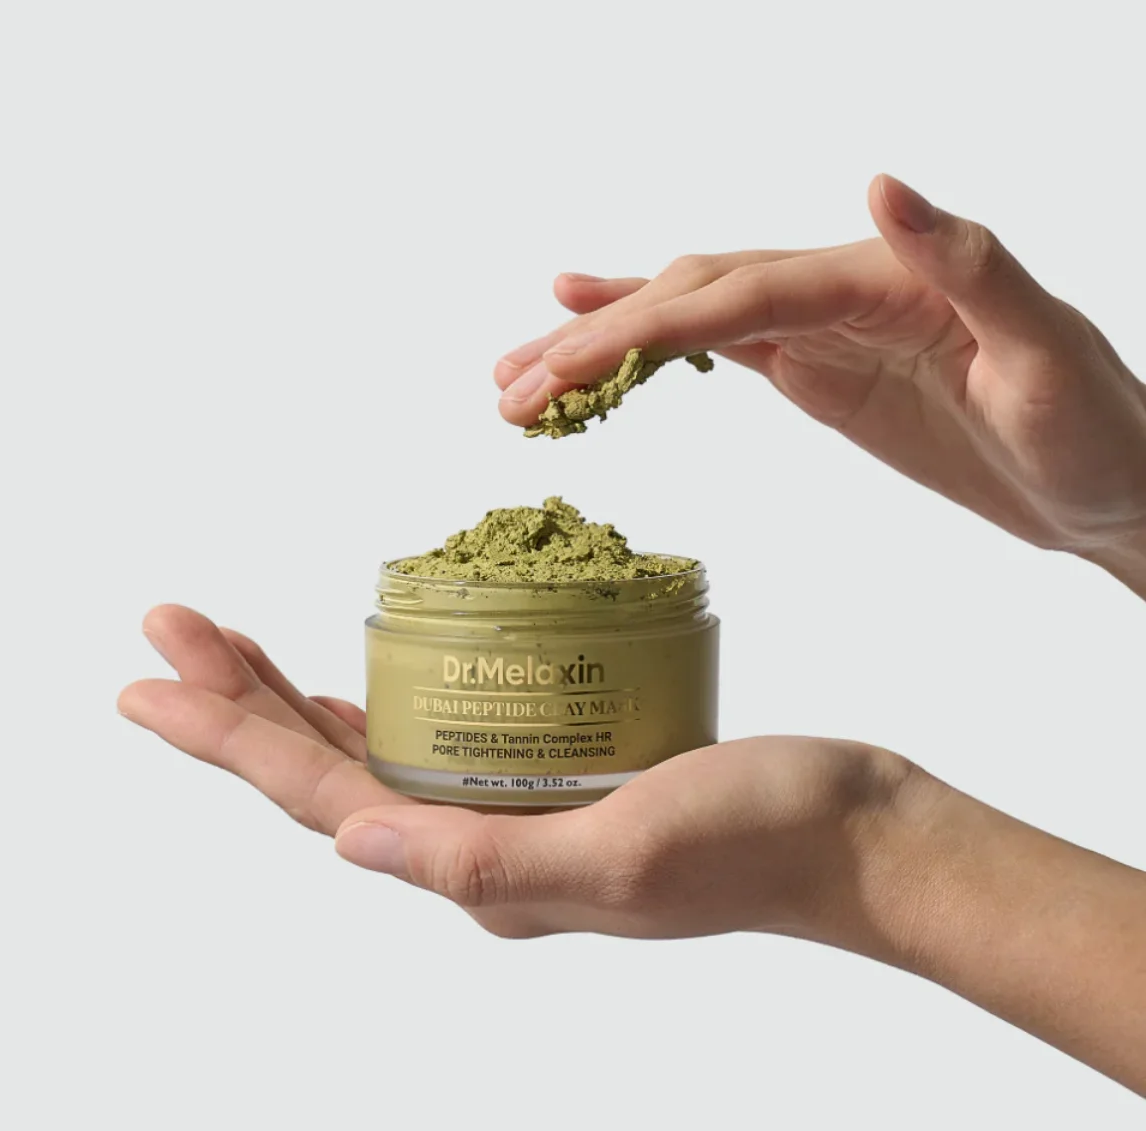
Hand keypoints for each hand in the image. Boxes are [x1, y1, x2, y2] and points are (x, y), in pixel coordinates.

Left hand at [121, 605, 1145, 1090]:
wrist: (858, 835)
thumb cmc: (763, 839)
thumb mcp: (628, 852)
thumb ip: (489, 861)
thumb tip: (350, 850)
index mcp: (485, 872)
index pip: (322, 799)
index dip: (228, 737)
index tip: (149, 671)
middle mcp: (486, 850)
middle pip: (327, 772)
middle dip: (237, 701)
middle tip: (168, 623)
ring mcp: (522, 812)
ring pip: (374, 752)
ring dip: (295, 697)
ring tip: (232, 642)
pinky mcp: (562, 777)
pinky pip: (442, 736)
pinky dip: (385, 698)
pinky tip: (367, 669)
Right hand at [495, 176, 1145, 592]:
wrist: (1112, 484)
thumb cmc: (1095, 428)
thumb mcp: (1046, 349)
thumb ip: (963, 260)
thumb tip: (879, 182)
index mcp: (883, 278)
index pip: (735, 293)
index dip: (641, 326)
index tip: (560, 365)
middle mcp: (840, 290)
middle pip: (691, 297)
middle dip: (595, 338)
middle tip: (509, 383)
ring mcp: (824, 332)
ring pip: (691, 320)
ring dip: (604, 343)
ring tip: (520, 373)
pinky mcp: (821, 373)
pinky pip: (721, 354)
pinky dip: (656, 357)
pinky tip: (610, 359)